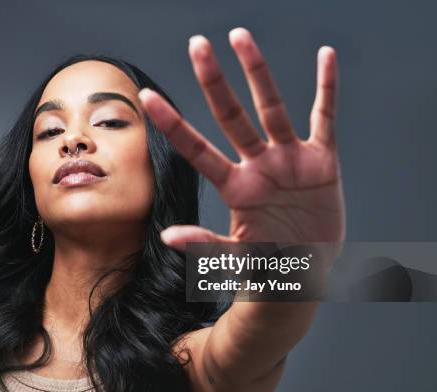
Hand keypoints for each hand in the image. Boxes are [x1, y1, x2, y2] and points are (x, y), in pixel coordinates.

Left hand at [138, 27, 345, 248]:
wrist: (305, 274)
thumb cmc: (268, 270)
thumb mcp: (237, 259)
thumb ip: (207, 246)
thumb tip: (167, 236)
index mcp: (235, 188)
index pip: (196, 149)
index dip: (173, 124)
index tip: (146, 97)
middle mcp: (257, 166)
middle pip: (231, 115)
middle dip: (214, 81)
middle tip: (197, 44)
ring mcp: (288, 160)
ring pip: (272, 107)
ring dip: (258, 72)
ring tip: (240, 37)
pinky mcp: (321, 161)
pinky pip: (325, 118)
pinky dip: (327, 89)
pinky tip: (326, 58)